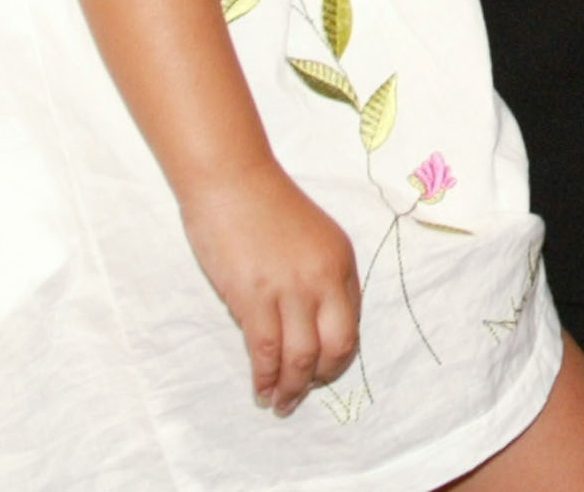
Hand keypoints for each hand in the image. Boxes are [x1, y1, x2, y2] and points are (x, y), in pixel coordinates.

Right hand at [180, 160, 360, 414]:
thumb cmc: (266, 205)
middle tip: (305, 393)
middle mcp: (323, 277)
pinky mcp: (254, 297)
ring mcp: (289, 289)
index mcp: (341, 261)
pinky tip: (261, 389)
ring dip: (292, 388)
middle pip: (336, 347)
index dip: (338, 355)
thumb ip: (321, 276)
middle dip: (322, 378)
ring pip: (300, 357)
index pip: (352, 323)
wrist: (231, 180)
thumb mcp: (314, 236)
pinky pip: (265, 352)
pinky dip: (266, 377)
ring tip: (281, 403)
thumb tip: (317, 325)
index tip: (324, 371)